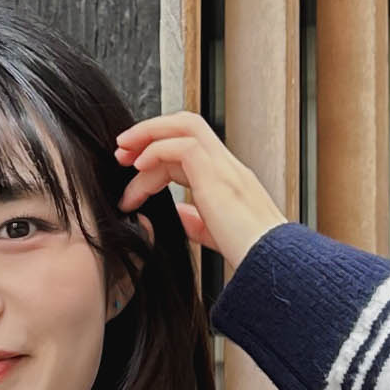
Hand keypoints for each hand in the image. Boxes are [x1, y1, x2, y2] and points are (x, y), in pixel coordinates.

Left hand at [112, 113, 284, 270]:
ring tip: (122, 156)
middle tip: (120, 151)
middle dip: (150, 132)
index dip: (156, 153)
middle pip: (186, 125)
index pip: (188, 147)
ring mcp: (225, 167)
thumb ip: (197, 221)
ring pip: (184, 127)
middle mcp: (227, 166)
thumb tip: (180, 214)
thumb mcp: (216, 234)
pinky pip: (182, 147)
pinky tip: (139, 170)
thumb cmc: (248, 254)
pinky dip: (156, 152)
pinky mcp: (218, 176)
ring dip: (147, 136)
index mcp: (227, 178)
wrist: (269, 264)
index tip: (131, 169)